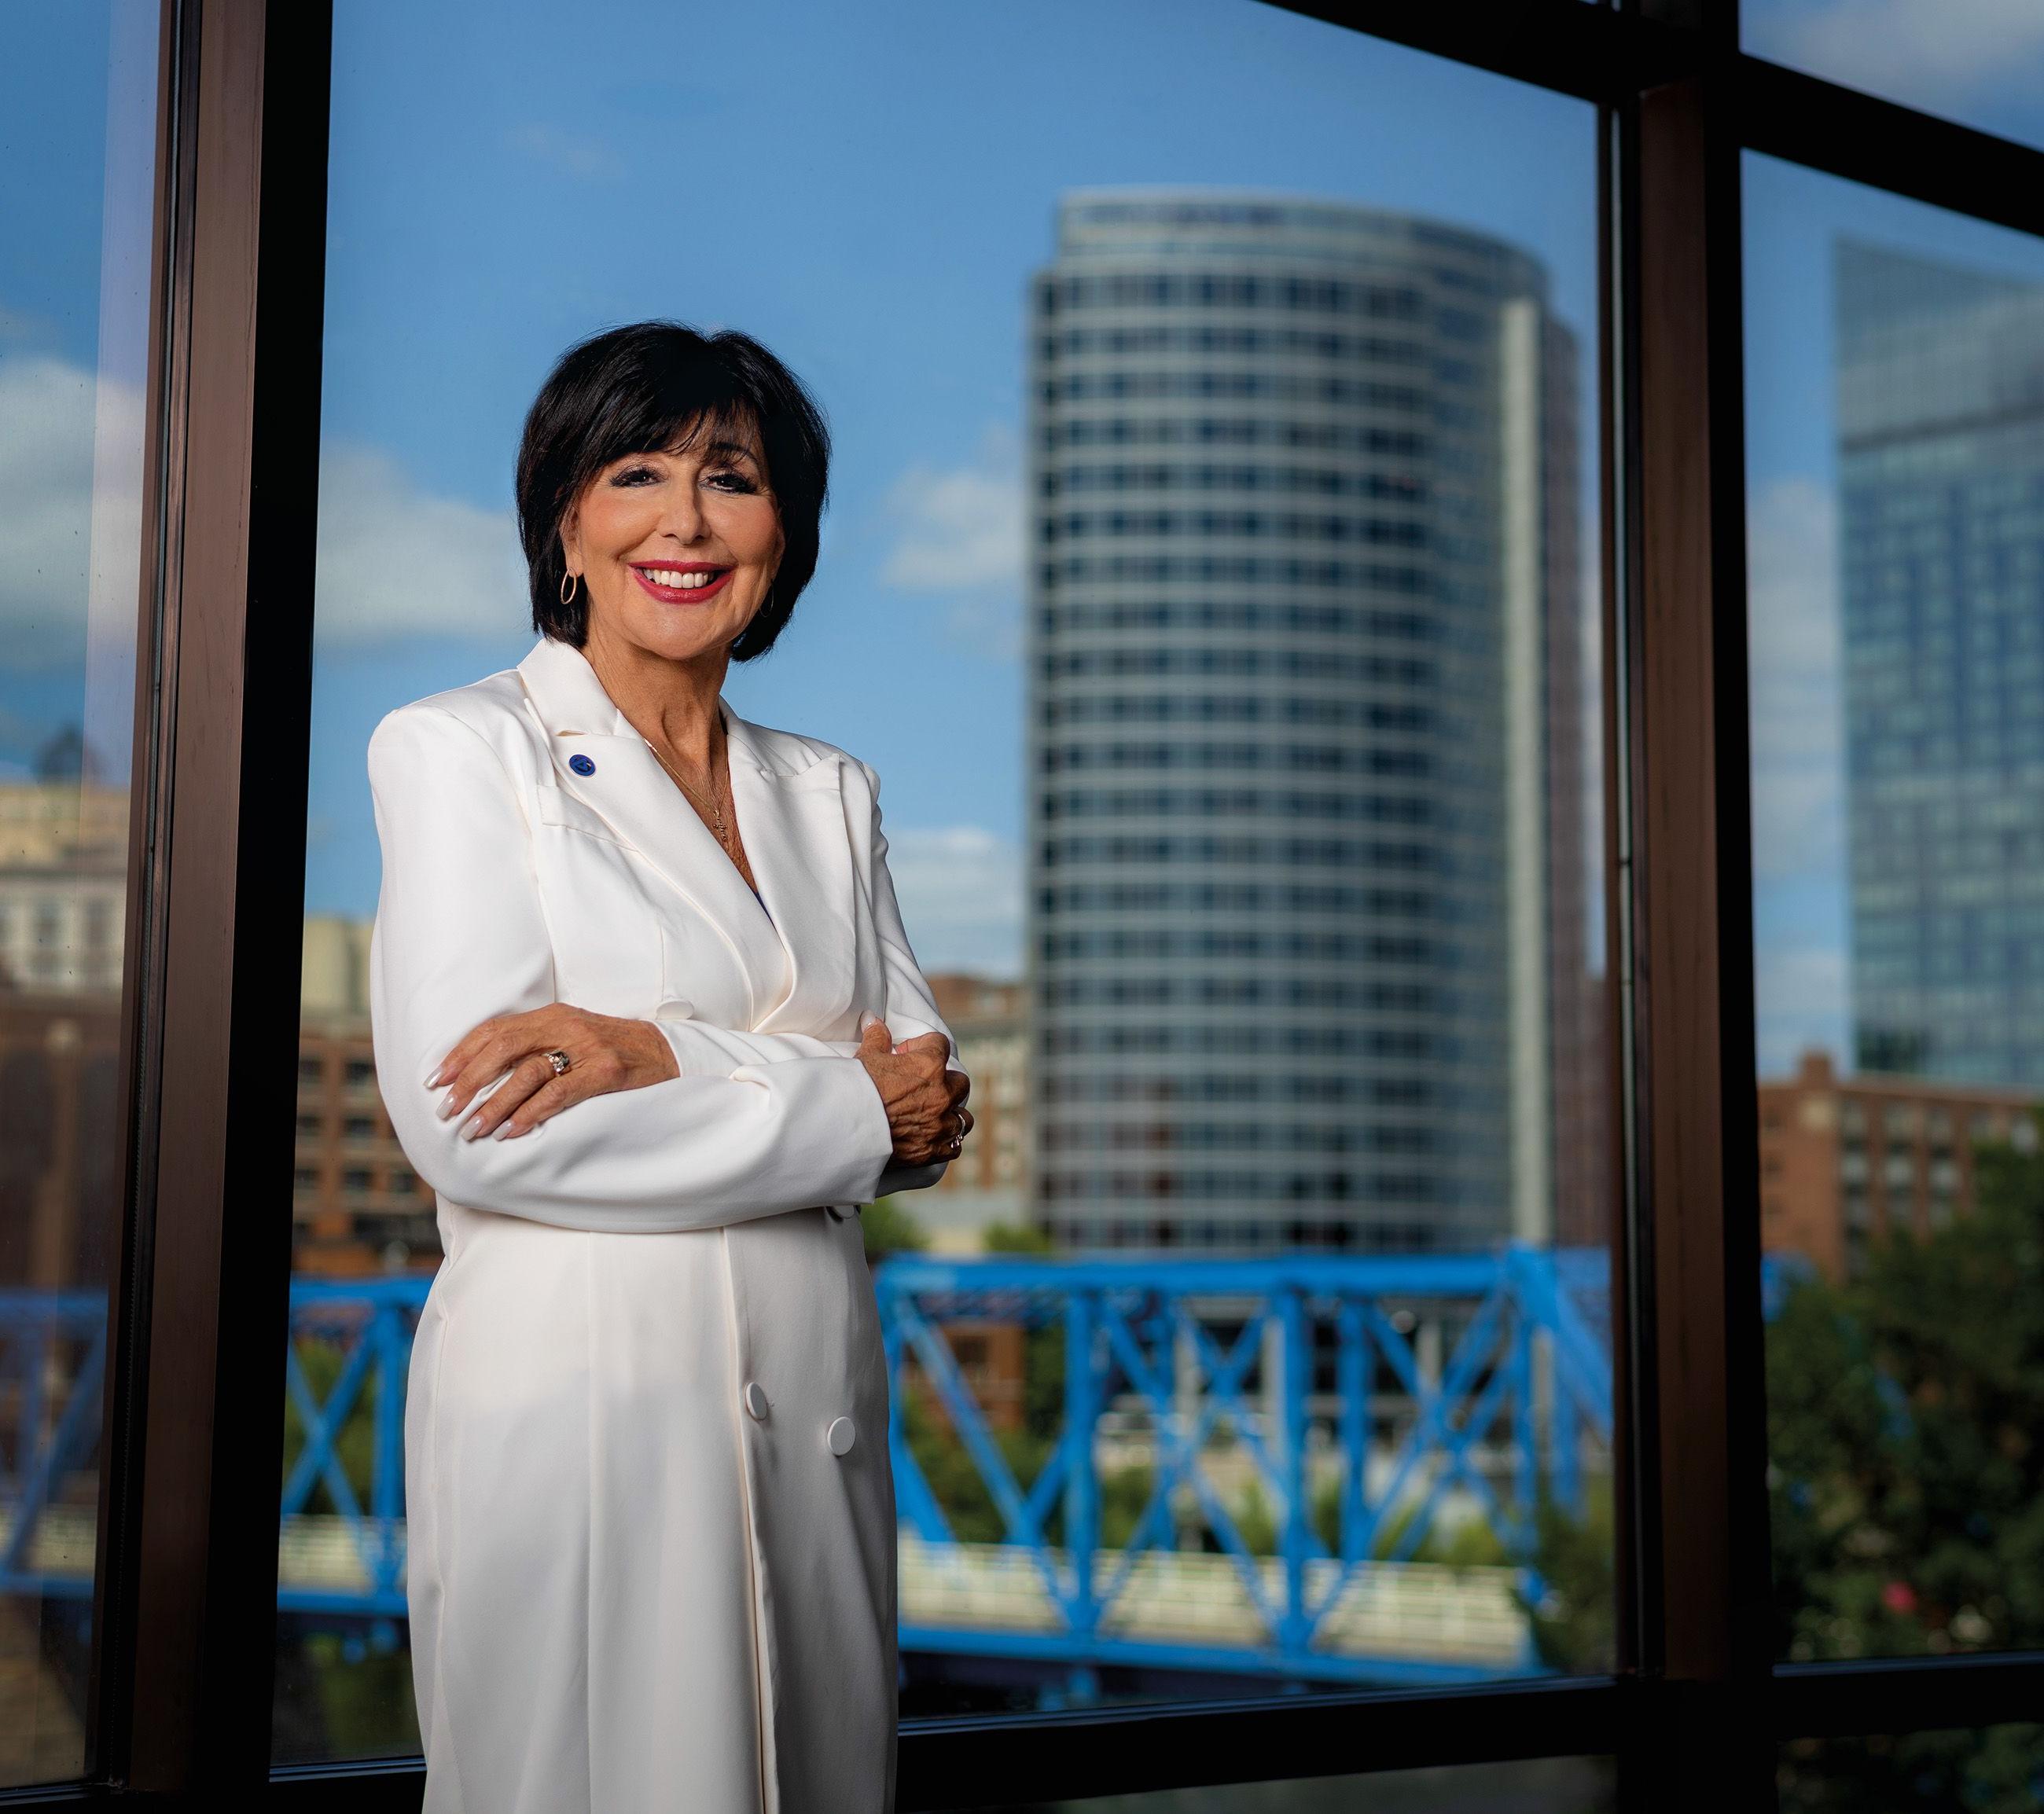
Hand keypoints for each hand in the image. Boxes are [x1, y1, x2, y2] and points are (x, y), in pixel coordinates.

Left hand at [427, 1005, 680, 1141]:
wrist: (669, 1054)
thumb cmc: (614, 1052)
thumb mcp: (572, 1038)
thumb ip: (536, 1047)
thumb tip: (485, 1076)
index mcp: (552, 1015)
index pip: (495, 1029)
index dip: (461, 1054)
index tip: (436, 1080)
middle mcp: (566, 1024)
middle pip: (503, 1046)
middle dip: (469, 1079)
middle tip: (447, 1109)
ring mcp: (587, 1047)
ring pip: (527, 1072)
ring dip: (494, 1104)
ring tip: (474, 1129)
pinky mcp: (605, 1071)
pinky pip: (558, 1093)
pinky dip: (530, 1113)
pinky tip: (512, 1131)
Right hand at [855, 1019, 971, 1165]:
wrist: (846, 1128)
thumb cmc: (857, 1088)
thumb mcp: (866, 1057)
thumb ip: (876, 1037)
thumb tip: (873, 1021)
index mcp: (929, 1065)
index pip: (940, 1043)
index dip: (924, 1046)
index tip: (907, 1054)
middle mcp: (942, 1094)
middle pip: (960, 1082)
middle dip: (945, 1082)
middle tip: (924, 1085)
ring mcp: (940, 1124)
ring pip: (963, 1117)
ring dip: (951, 1114)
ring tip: (933, 1114)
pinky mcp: (933, 1149)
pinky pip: (954, 1146)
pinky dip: (947, 1142)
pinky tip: (933, 1138)